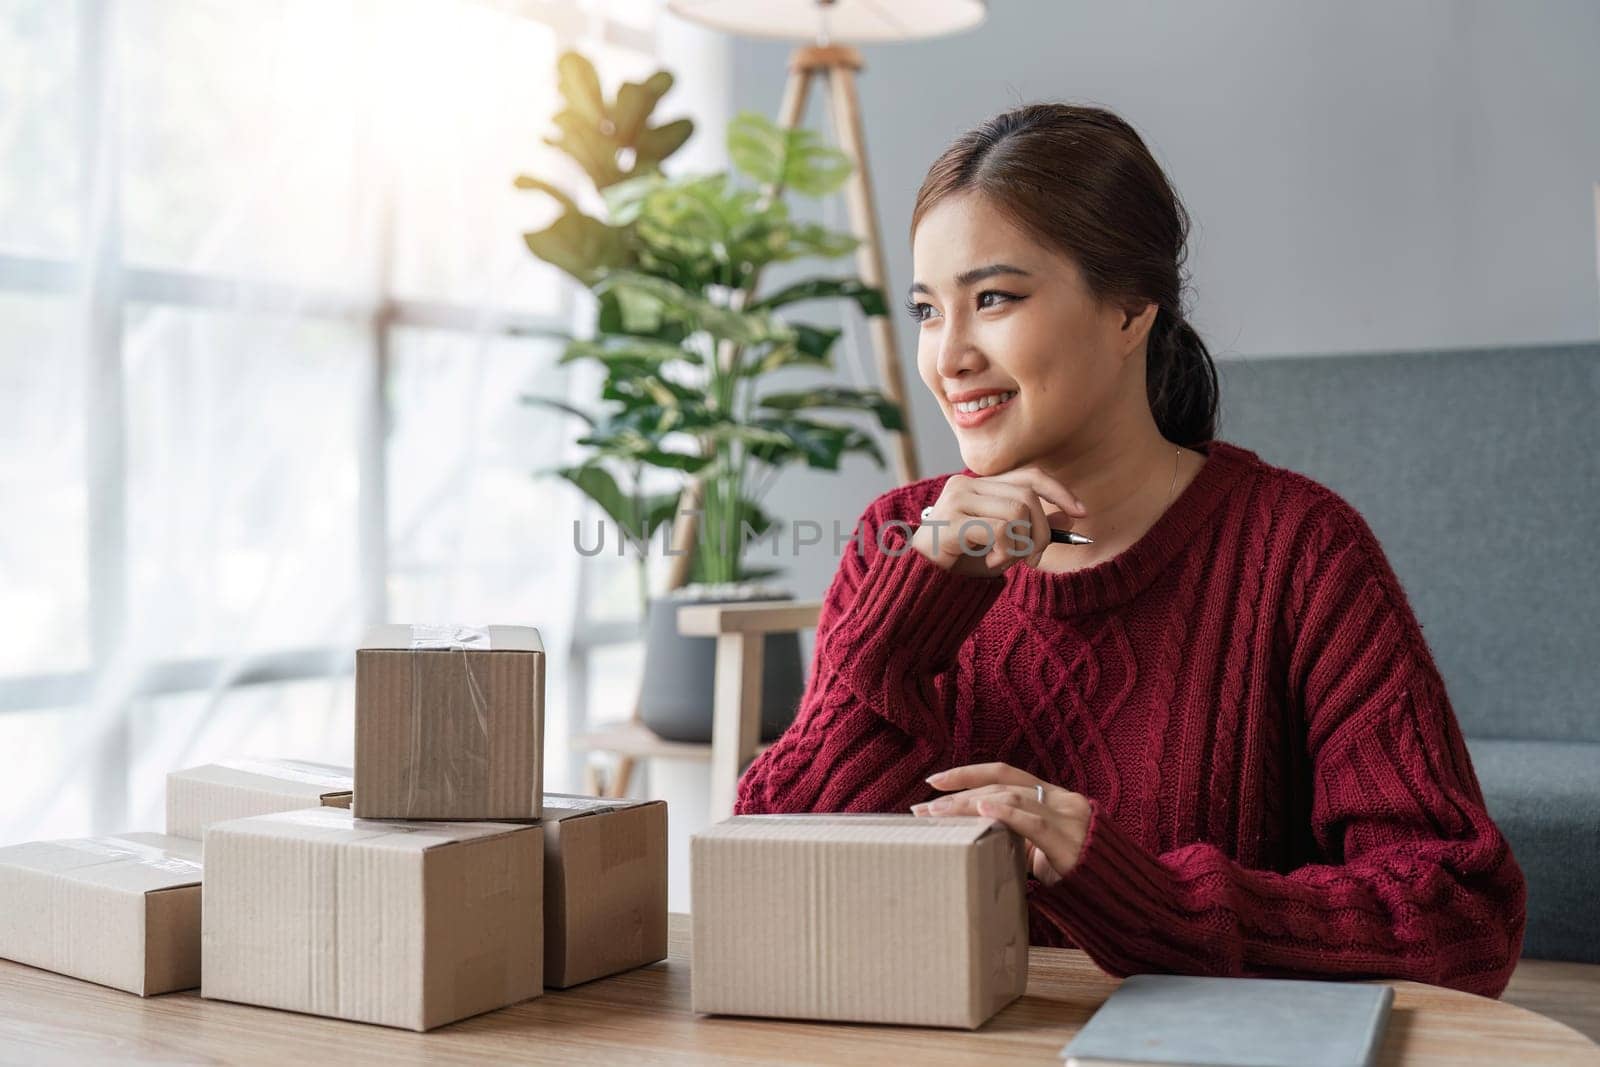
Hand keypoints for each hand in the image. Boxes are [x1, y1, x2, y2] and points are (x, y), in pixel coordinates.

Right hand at [910, 467, 1087, 576]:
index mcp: (978, 484)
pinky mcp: (949, 522)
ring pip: (1017, 512)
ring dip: (1021, 545)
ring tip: (1005, 563)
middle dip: (1041, 531)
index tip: (1081, 513)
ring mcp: (955, 500)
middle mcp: (965, 483)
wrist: (919, 583)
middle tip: (1034, 559)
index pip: (1028, 475)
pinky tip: (989, 564)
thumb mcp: (1004, 543)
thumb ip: (1031, 527)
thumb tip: (1069, 516)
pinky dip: (1004, 553)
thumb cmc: (960, 561)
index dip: (1059, 491)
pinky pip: (999, 531)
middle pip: (1027, 496)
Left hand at [910, 762, 1090, 884]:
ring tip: (938, 815)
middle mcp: (1062, 800)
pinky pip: (1034, 823)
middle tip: (923, 809)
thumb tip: (974, 835)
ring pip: (1011, 798)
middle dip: (957, 795)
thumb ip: (1018, 834)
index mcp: (1054, 796)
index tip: (934, 781)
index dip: (968, 773)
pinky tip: (982, 809)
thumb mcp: (1044, 848)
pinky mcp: (1070, 843)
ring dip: (968, 805)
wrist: (1124, 897)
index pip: (1004, 772)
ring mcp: (1068, 819)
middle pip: (1001, 785)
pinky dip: (1005, 813)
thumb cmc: (1078, 874)